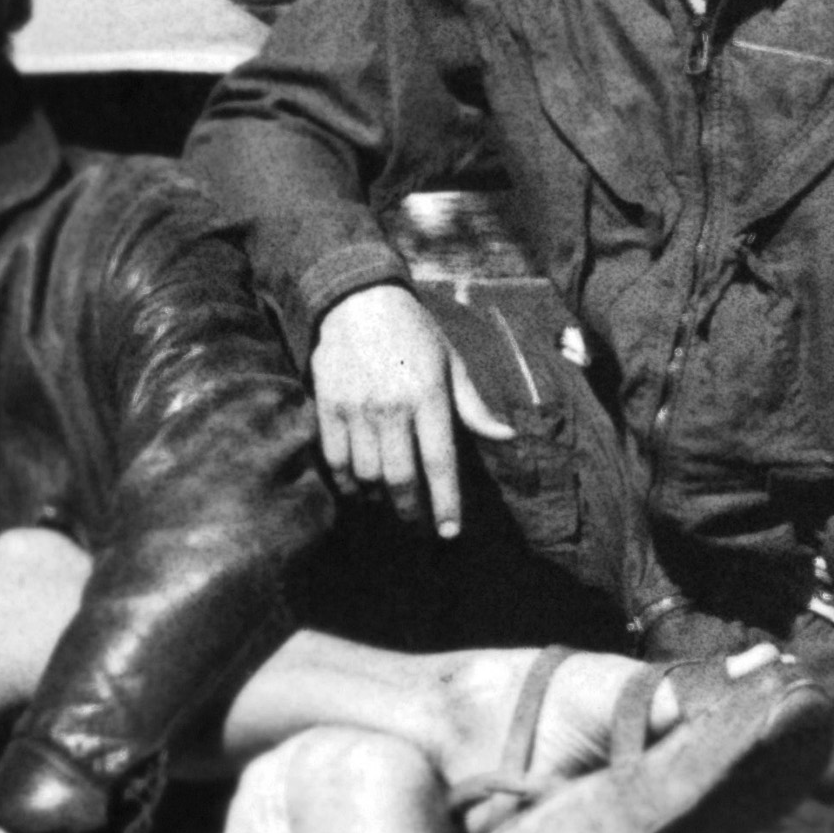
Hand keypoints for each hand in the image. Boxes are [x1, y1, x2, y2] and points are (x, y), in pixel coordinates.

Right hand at [310, 282, 506, 541]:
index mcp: (429, 395)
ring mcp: (356, 407)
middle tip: (417, 525)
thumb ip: (472, 405)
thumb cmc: (414, 332)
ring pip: (366, 474)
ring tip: (386, 504)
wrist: (358, 299)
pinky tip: (357, 488)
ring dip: (377, 498)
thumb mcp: (451, 362)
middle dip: (411, 511)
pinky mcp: (327, 406)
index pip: (440, 463)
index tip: (449, 533)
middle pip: (401, 478)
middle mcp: (392, 405)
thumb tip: (506, 436)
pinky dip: (346, 482)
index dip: (445, 503)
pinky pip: (335, 459)